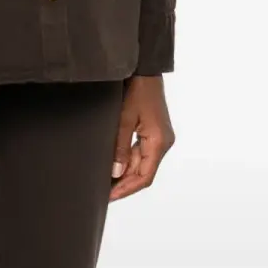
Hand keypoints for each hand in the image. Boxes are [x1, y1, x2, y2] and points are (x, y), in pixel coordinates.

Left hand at [109, 74, 174, 200]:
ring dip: (126, 172)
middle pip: (144, 171)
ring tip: (106, 181)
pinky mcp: (155, 130)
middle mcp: (163, 142)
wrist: (146, 69)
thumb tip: (116, 173)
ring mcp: (160, 137)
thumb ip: (120, 147)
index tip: (110, 197)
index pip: (144, 176)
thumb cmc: (137, 90)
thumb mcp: (125, 118)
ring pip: (142, 162)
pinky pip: (142, 151)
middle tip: (104, 192)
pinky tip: (115, 163)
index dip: (127, 189)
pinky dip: (129, 159)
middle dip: (125, 183)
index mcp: (159, 142)